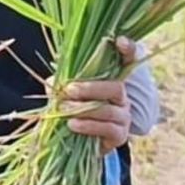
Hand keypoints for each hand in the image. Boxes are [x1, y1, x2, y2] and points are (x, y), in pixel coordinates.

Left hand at [62, 37, 136, 154]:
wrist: (77, 143)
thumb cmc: (71, 112)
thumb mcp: (64, 95)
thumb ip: (61, 85)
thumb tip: (55, 83)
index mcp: (110, 80)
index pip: (128, 61)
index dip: (129, 50)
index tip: (120, 41)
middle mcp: (121, 96)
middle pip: (115, 87)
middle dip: (90, 88)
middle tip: (68, 90)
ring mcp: (123, 116)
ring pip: (109, 109)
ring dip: (84, 109)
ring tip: (63, 109)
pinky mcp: (120, 135)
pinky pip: (107, 128)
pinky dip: (87, 125)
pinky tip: (72, 124)